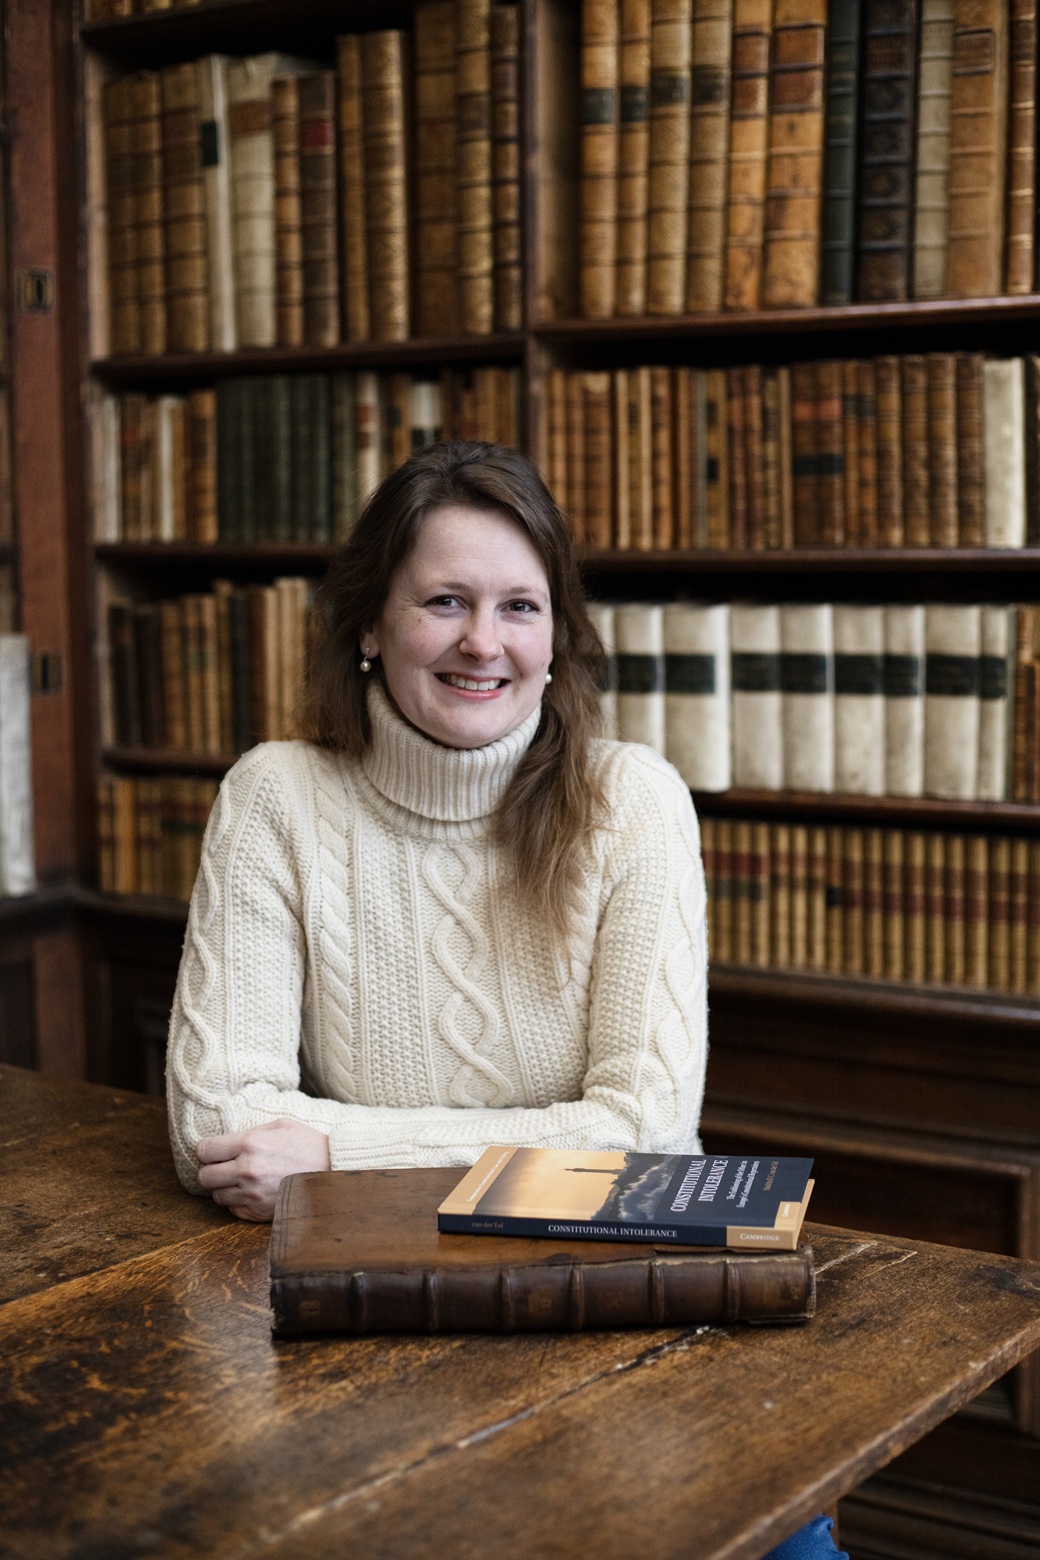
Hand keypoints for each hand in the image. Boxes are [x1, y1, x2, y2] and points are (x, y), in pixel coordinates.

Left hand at [195, 1117, 330, 1221]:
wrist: (333, 1172)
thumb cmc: (308, 1145)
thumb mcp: (280, 1125)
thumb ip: (251, 1132)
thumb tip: (228, 1141)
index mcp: (250, 1144)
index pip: (204, 1150)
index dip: (206, 1150)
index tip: (212, 1151)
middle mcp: (247, 1171)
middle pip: (204, 1177)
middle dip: (210, 1171)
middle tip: (223, 1167)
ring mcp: (253, 1194)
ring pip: (217, 1196)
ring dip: (225, 1188)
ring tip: (241, 1180)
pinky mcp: (259, 1212)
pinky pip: (233, 1210)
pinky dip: (238, 1202)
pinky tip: (252, 1192)